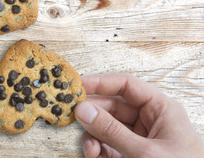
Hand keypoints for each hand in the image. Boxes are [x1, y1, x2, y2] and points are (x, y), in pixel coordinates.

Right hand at [74, 73, 203, 157]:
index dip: (101, 82)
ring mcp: (138, 139)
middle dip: (93, 113)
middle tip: (73, 116)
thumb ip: (112, 131)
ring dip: (94, 136)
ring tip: (91, 149)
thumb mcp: (145, 152)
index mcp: (160, 109)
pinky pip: (108, 145)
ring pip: (107, 127)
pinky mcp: (130, 155)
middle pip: (112, 106)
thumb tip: (84, 110)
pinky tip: (96, 156)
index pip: (126, 85)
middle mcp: (148, 121)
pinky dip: (98, 150)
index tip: (78, 85)